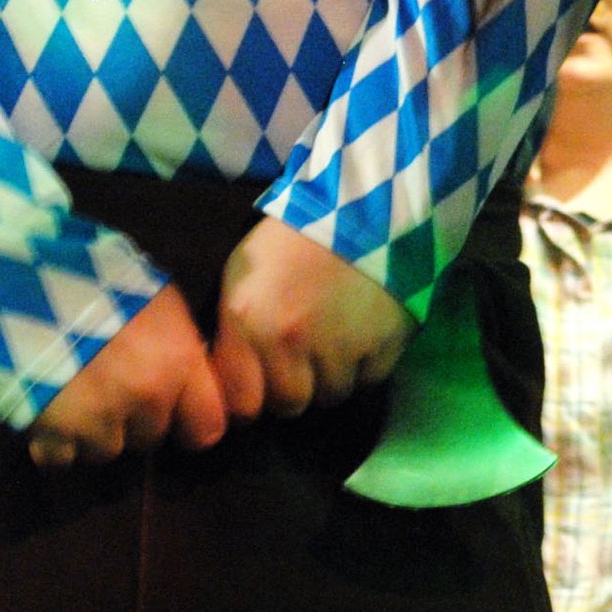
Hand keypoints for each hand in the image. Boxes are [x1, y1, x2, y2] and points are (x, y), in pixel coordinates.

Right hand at [29, 283, 227, 470]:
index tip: (178, 416)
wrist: (22, 283)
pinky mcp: (54, 434)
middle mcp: (146, 398)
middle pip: (150, 437)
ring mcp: (100, 420)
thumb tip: (191, 372)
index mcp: (178, 362)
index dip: (191, 423)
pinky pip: (61, 459)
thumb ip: (177, 345)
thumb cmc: (97, 278)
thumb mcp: (155, 299)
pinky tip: (47, 412)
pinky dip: (54, 444)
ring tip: (74, 395)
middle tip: (110, 386)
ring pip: (106, 452)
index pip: (207, 428)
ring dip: (93, 433)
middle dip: (134, 420)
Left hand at [214, 219, 410, 417]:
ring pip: (330, 395)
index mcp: (247, 322)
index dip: (249, 399)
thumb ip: (233, 329)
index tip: (257, 387)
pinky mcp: (382, 347)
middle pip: (289, 404)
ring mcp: (339, 348)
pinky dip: (364, 365)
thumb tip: (229, 377)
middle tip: (300, 364)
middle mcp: (290, 342)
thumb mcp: (242, 275)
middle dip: (293, 389)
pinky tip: (362, 334)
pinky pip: (368, 379)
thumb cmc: (292, 239)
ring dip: (330, 377)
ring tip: (334, 343)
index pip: (239, 403)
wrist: (364, 207)